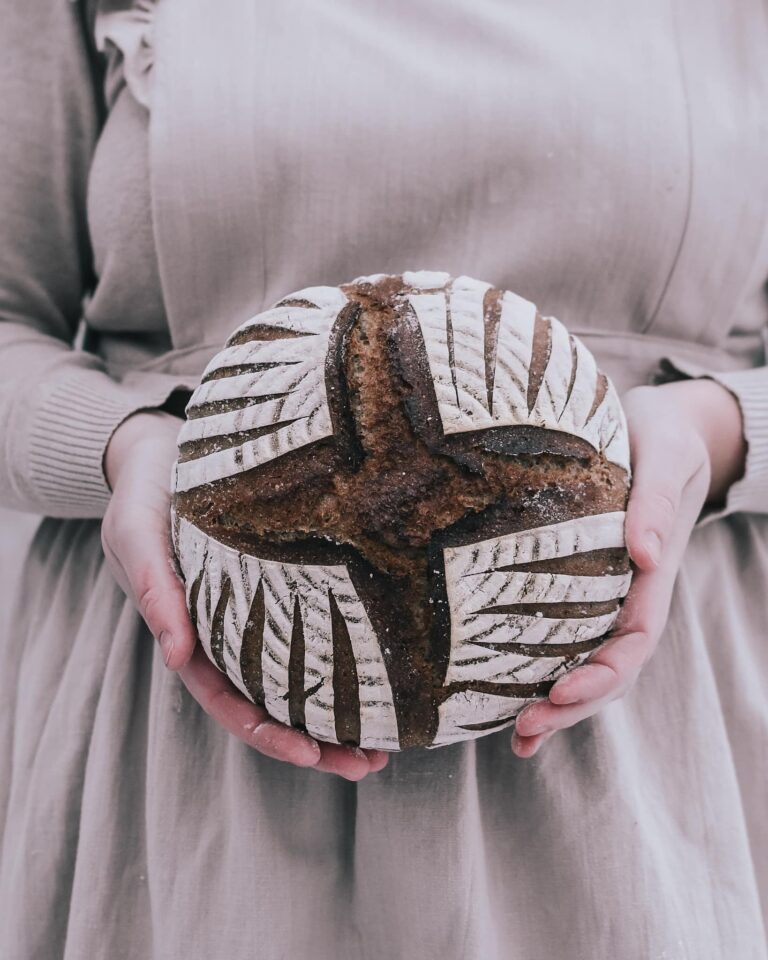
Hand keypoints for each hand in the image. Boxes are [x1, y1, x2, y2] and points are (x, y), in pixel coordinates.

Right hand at [101, 410, 388, 779]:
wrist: (157, 453)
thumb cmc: (141, 496)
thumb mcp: (135, 534)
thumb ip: (152, 586)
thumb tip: (175, 654)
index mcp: (189, 636)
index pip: (228, 700)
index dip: (268, 732)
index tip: (310, 753)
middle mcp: (225, 634)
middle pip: (273, 703)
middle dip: (318, 741)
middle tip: (370, 763)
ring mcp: (254, 611)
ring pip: (298, 676)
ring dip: (339, 713)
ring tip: (387, 739)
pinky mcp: (278, 582)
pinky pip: (311, 626)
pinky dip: (342, 654)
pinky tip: (383, 665)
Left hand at [511, 378, 746, 757]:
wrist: (661, 423)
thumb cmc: (664, 435)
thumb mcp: (666, 455)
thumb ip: (656, 501)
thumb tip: (644, 555)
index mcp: (653, 571)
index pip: (636, 639)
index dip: (602, 673)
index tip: (561, 690)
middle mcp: (629, 591)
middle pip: (609, 667)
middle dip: (572, 704)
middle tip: (525, 729)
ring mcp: (605, 590)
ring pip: (585, 661)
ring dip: (557, 704)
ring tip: (518, 735)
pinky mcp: (576, 579)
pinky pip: (562, 632)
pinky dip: (539, 670)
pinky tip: (506, 698)